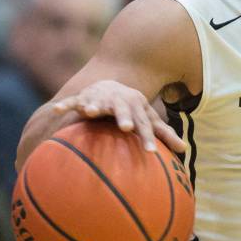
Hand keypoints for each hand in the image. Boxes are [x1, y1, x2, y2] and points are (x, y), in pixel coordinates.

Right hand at [53, 80, 185, 152]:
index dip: (148, 138)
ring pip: (98, 102)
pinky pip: (73, 102)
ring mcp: (101, 99)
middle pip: (123, 111)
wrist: (112, 86)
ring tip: (90, 112)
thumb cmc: (133, 110)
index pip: (144, 125)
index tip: (150, 153)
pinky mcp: (83, 98)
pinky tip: (55, 111)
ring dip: (94, 106)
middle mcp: (119, 102)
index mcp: (136, 109)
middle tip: (126, 127)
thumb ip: (164, 134)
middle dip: (124, 118)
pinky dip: (65, 106)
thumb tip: (184, 151)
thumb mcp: (148, 120)